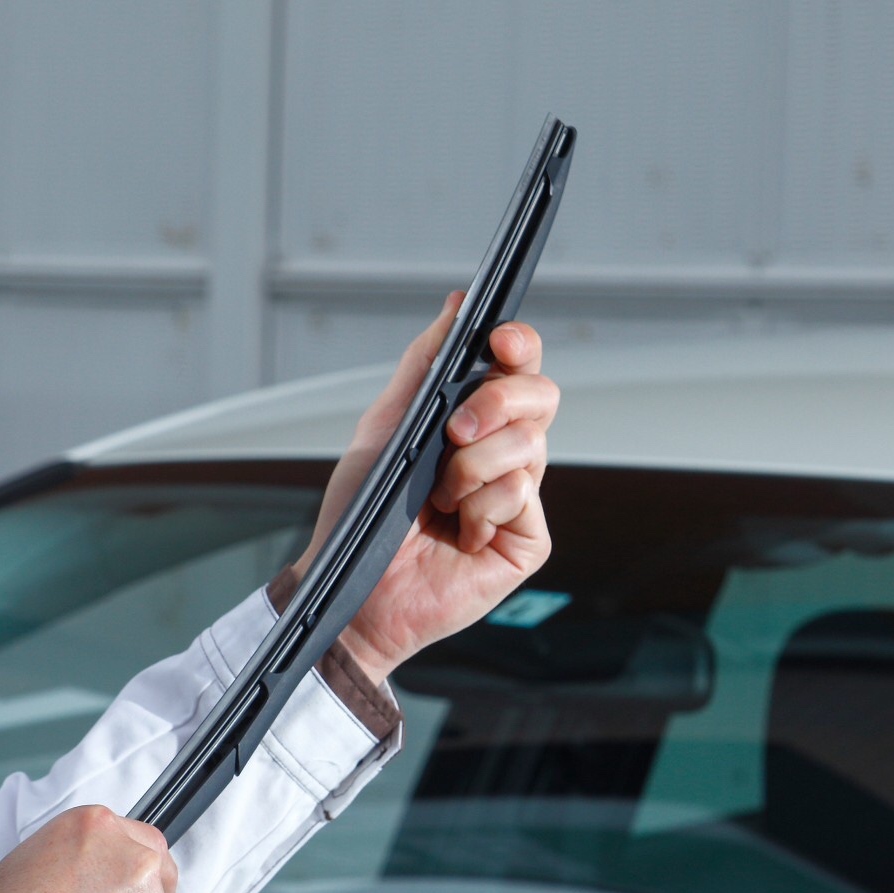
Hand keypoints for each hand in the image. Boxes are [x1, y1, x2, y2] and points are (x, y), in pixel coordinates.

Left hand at [280, 296, 557, 682]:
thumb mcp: (385, 426)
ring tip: (437, 499)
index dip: (518, 347)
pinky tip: (457, 531)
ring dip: (471, 468)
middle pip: (540, 397)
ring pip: (529, 447)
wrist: (353, 586)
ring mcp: (519, 497)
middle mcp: (504, 453)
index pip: (518, 367)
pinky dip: (479, 508)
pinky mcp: (526, 540)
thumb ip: (423, 365)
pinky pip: (520, 497)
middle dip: (495, 403)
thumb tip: (457, 307)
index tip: (500, 342)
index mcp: (475, 420)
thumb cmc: (364, 514)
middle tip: (453, 430)